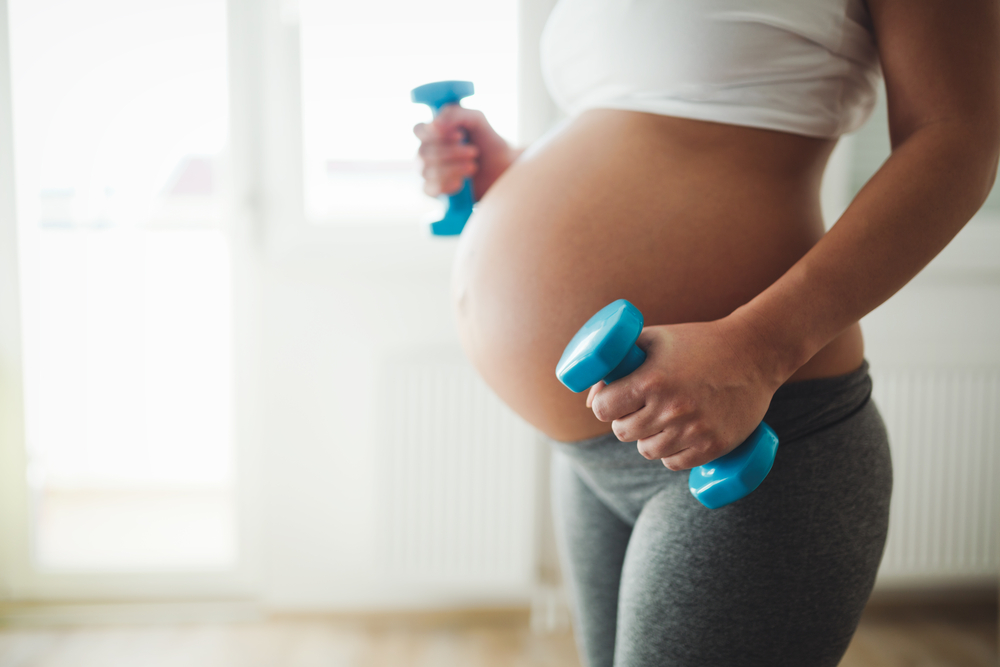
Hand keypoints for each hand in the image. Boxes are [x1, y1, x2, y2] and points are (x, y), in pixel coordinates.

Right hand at [413, 106, 518, 200]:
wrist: (502, 170)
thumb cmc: (488, 143)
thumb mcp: (476, 120)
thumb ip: (455, 114)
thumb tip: (434, 124)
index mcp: (434, 133)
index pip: (418, 130)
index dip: (434, 133)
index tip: (459, 135)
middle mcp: (427, 151)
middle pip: (423, 152)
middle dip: (451, 152)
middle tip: (474, 152)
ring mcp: (429, 172)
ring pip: (426, 171)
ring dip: (452, 168)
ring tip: (473, 167)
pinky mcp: (435, 190)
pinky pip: (430, 188)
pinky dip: (447, 184)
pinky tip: (461, 183)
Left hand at [586, 316, 782, 470]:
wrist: (755, 353)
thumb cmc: (697, 342)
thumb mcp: (653, 340)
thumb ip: (616, 364)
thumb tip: (590, 402)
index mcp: (652, 380)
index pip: (604, 409)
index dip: (605, 404)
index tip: (614, 400)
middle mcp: (671, 408)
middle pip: (623, 433)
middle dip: (625, 420)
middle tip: (639, 408)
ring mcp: (694, 430)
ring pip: (647, 451)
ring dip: (648, 438)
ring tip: (661, 419)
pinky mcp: (713, 446)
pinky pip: (674, 463)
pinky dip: (671, 452)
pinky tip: (678, 434)